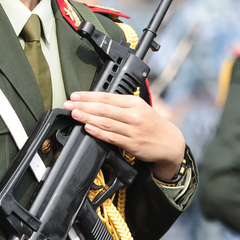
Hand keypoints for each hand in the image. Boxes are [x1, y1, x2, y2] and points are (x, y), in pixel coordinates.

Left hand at [64, 91, 185, 181]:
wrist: (170, 143)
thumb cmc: (151, 124)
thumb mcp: (139, 108)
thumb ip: (120, 104)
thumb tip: (95, 100)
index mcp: (134, 102)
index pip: (107, 96)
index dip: (88, 96)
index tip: (75, 95)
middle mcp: (134, 115)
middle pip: (104, 108)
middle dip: (84, 105)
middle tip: (69, 104)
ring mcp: (133, 130)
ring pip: (106, 122)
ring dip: (88, 117)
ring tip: (75, 114)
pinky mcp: (132, 144)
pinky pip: (112, 137)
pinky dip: (98, 132)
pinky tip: (88, 128)